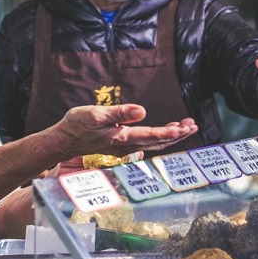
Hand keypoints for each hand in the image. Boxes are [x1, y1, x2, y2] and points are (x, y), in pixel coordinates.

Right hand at [47, 104, 197, 160]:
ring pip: (154, 143)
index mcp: (121, 137)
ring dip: (171, 136)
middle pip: (157, 142)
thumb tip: (142, 111)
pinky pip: (146, 143)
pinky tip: (167, 131)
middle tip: (194, 125)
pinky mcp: (122, 145)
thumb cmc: (77, 125)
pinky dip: (160, 137)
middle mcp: (126, 145)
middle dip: (177, 134)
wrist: (63, 141)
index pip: (151, 135)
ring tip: (186, 126)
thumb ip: (120, 113)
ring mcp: (124, 147)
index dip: (169, 132)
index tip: (185, 128)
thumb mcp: (95, 114)